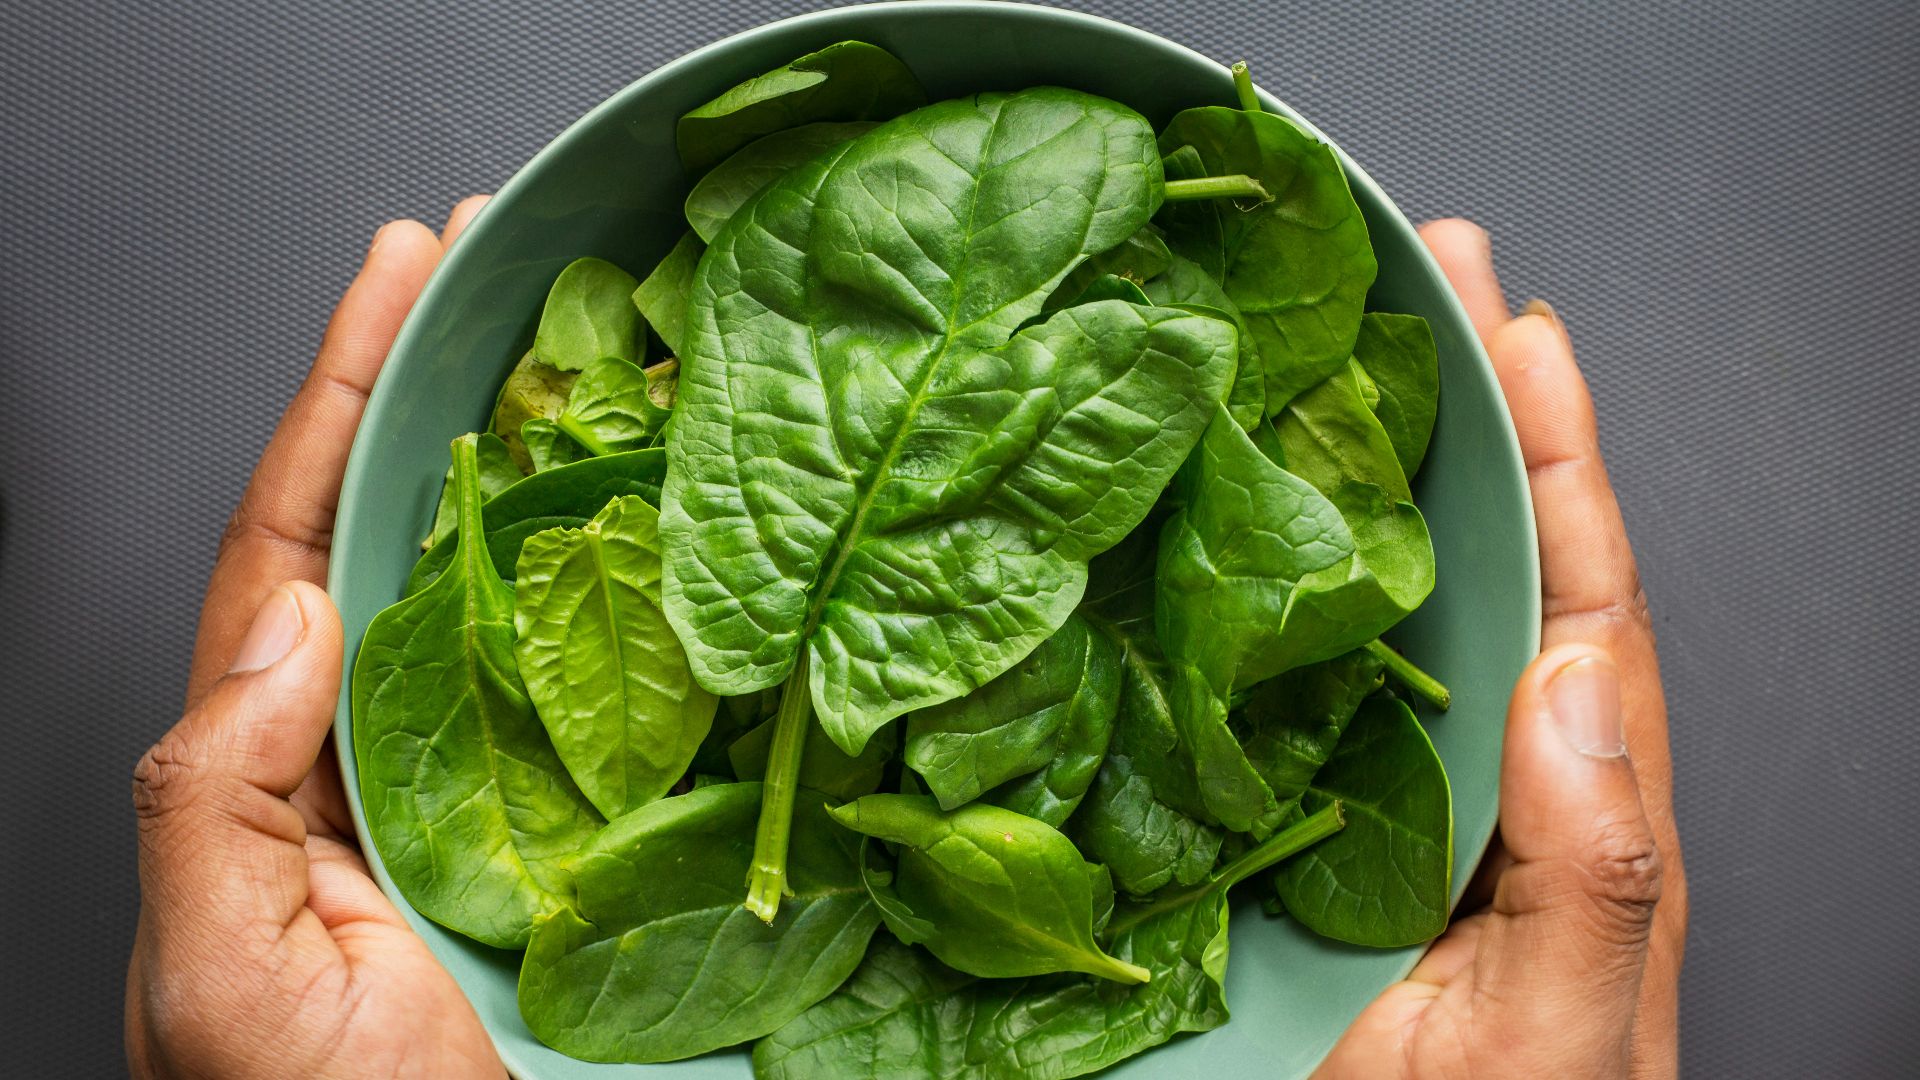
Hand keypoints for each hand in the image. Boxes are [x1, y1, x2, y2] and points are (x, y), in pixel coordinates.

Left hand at [126, 199, 507, 1077]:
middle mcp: (355, 746)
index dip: (338, 394)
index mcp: (263, 764)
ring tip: (559, 349)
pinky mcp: (547, 817)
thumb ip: (211, 800)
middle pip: (383, 525)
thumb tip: (291, 621)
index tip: (400, 276)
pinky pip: (566, 672)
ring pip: (478, 583)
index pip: (289, 541)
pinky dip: (591, 579)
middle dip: (418, 384)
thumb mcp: (224, 977)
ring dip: (510, 459)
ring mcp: (455, 775)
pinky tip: (633, 521)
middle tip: (483, 261)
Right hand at [1315, 221, 1687, 1078]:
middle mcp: (1495, 784)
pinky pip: (1307, 686)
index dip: (1555, 455)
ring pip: (1403, 608)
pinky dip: (1285, 586)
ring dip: (1381, 475)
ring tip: (1343, 353)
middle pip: (1498, 565)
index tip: (1518, 328)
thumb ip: (1592, 872)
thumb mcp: (1552, 1036)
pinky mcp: (1307, 832)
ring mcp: (1400, 802)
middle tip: (1431, 275)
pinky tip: (1239, 525)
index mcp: (1572, 815)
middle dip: (1476, 413)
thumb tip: (1575, 687)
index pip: (1581, 600)